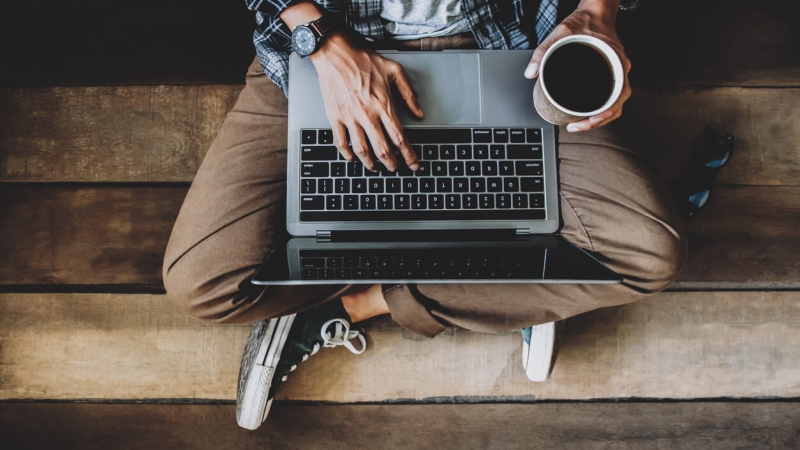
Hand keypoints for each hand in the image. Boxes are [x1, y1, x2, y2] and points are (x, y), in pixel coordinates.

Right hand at [310, 32, 423, 170]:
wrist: (335, 52)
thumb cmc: (363, 59)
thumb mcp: (394, 71)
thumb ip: (409, 94)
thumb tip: (419, 113)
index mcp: (383, 104)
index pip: (400, 138)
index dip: (409, 155)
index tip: (413, 164)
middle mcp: (367, 114)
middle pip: (383, 149)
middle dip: (392, 164)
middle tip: (396, 168)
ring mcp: (349, 117)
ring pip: (362, 150)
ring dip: (371, 164)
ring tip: (377, 168)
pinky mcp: (335, 116)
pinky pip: (341, 143)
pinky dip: (348, 155)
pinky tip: (354, 158)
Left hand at [524, 1, 631, 131]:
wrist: (597, 11)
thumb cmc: (584, 21)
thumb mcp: (561, 32)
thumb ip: (543, 51)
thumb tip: (530, 73)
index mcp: (616, 62)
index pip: (617, 98)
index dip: (602, 115)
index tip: (584, 122)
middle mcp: (620, 70)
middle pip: (616, 106)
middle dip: (597, 121)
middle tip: (575, 127)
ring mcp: (617, 72)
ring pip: (614, 104)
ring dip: (599, 117)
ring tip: (579, 124)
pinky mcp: (611, 73)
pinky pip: (611, 96)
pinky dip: (600, 108)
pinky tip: (586, 112)